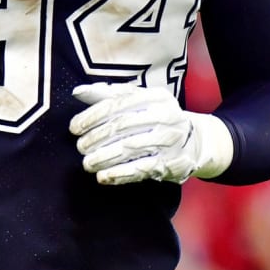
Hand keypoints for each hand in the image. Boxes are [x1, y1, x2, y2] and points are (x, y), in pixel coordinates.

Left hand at [70, 83, 233, 184]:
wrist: (196, 141)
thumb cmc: (157, 118)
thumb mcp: (140, 101)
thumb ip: (109, 95)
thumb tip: (78, 92)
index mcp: (156, 97)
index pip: (117, 104)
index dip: (92, 116)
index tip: (74, 127)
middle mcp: (166, 116)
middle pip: (123, 126)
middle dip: (96, 138)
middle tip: (80, 147)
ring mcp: (171, 140)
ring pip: (130, 148)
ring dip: (104, 157)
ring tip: (87, 163)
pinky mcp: (172, 163)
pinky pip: (141, 169)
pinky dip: (120, 174)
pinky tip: (103, 177)